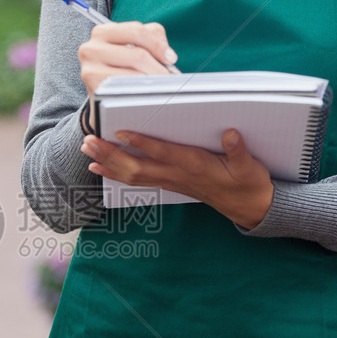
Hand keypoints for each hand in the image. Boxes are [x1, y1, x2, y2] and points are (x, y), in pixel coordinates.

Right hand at [78, 20, 177, 99]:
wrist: (103, 95)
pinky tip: (145, 93)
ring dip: (152, 82)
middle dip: (159, 67)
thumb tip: (168, 55)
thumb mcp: (134, 45)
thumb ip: (152, 37)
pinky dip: (139, 91)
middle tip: (169, 77)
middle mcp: (91, 47)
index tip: (171, 58)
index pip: (137, 31)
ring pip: (133, 74)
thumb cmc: (121, 67)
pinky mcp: (93, 88)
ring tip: (160, 86)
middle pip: (138, 54)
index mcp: (103, 32)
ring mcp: (89, 68)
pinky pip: (124, 89)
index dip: (158, 45)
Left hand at [81, 127, 273, 229]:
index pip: (163, 152)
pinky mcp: (168, 184)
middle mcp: (177, 175)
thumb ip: (238, 150)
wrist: (249, 207)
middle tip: (88, 141)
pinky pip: (136, 180)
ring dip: (108, 162)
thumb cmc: (248, 182)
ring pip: (132, 174)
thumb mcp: (249, 166)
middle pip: (137, 166)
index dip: (142, 142)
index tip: (121, 131)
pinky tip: (98, 167)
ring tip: (87, 150)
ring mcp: (170, 181)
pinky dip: (115, 174)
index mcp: (195, 165)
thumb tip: (232, 133)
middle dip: (111, 154)